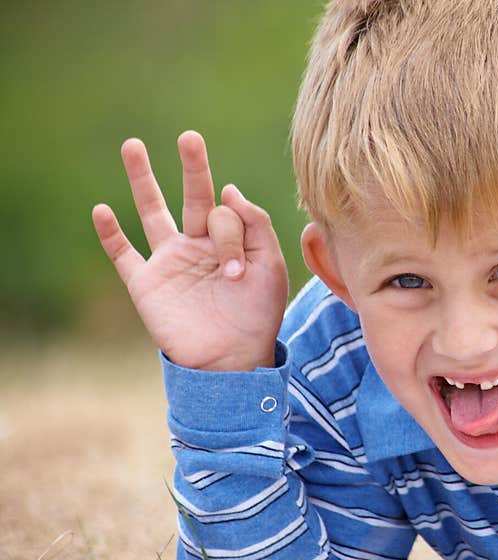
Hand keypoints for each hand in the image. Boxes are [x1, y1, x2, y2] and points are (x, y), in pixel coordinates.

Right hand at [92, 131, 288, 370]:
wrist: (232, 360)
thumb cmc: (257, 315)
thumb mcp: (271, 267)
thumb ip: (256, 226)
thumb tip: (230, 189)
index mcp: (231, 241)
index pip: (226, 213)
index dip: (231, 234)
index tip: (236, 269)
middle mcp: (199, 245)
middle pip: (193, 197)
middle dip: (193, 167)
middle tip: (190, 137)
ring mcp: (170, 262)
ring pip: (152, 213)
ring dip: (142, 180)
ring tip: (133, 145)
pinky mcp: (146, 283)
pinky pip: (123, 255)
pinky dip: (110, 234)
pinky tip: (102, 210)